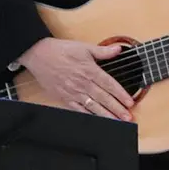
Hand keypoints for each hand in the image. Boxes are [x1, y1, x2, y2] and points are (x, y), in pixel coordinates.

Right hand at [18, 38, 132, 119]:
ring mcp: (73, 92)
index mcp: (89, 70)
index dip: (121, 94)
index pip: (109, 84)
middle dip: (117, 109)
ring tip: (117, 122)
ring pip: (92, 106)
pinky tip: (97, 122)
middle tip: (128, 117)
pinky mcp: (64, 98)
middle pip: (103, 98)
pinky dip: (88, 116)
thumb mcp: (84, 47)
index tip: (130, 102)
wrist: (37, 55)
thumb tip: (118, 49)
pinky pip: (78, 110)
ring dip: (106, 115)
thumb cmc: (61, 50)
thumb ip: (103, 51)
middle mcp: (82, 83)